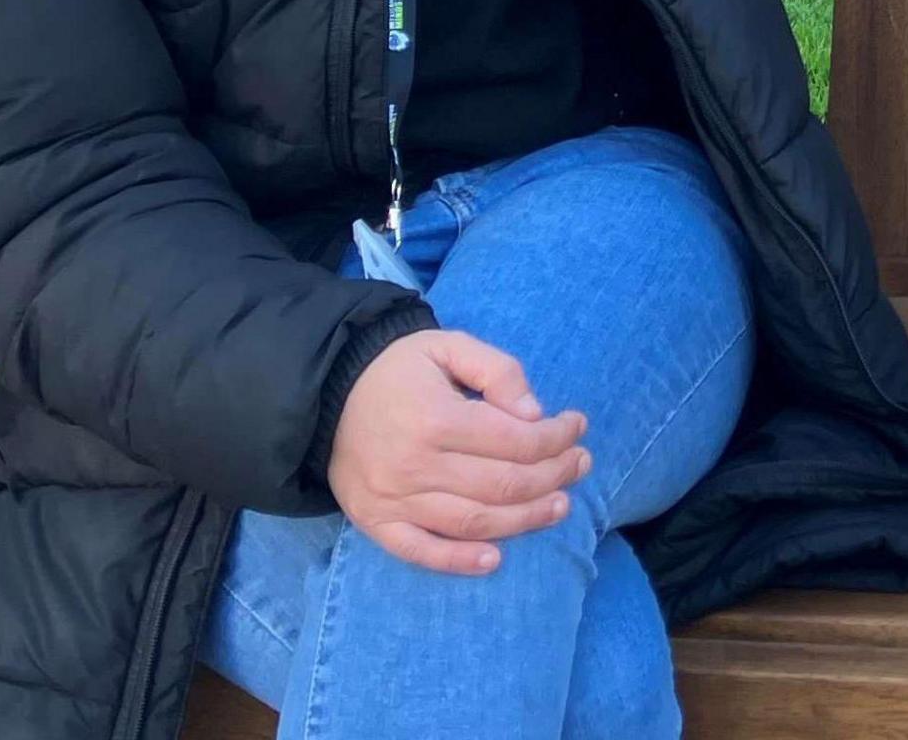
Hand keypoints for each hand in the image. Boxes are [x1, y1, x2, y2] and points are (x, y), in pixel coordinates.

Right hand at [323, 329, 591, 576]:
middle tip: (580, 465)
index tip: (577, 427)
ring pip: (474, 522)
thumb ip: (497, 371)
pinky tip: (496, 559)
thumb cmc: (398, 367)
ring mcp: (394, 500)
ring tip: (560, 506)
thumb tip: (536, 413)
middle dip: (554, 476)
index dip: (557, 437)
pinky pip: (421, 552)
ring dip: (526, 520)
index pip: (516, 440)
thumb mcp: (449, 346)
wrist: (327, 392)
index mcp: (437, 419)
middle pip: (503, 485)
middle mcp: (416, 466)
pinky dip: (459, 561)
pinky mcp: (376, 523)